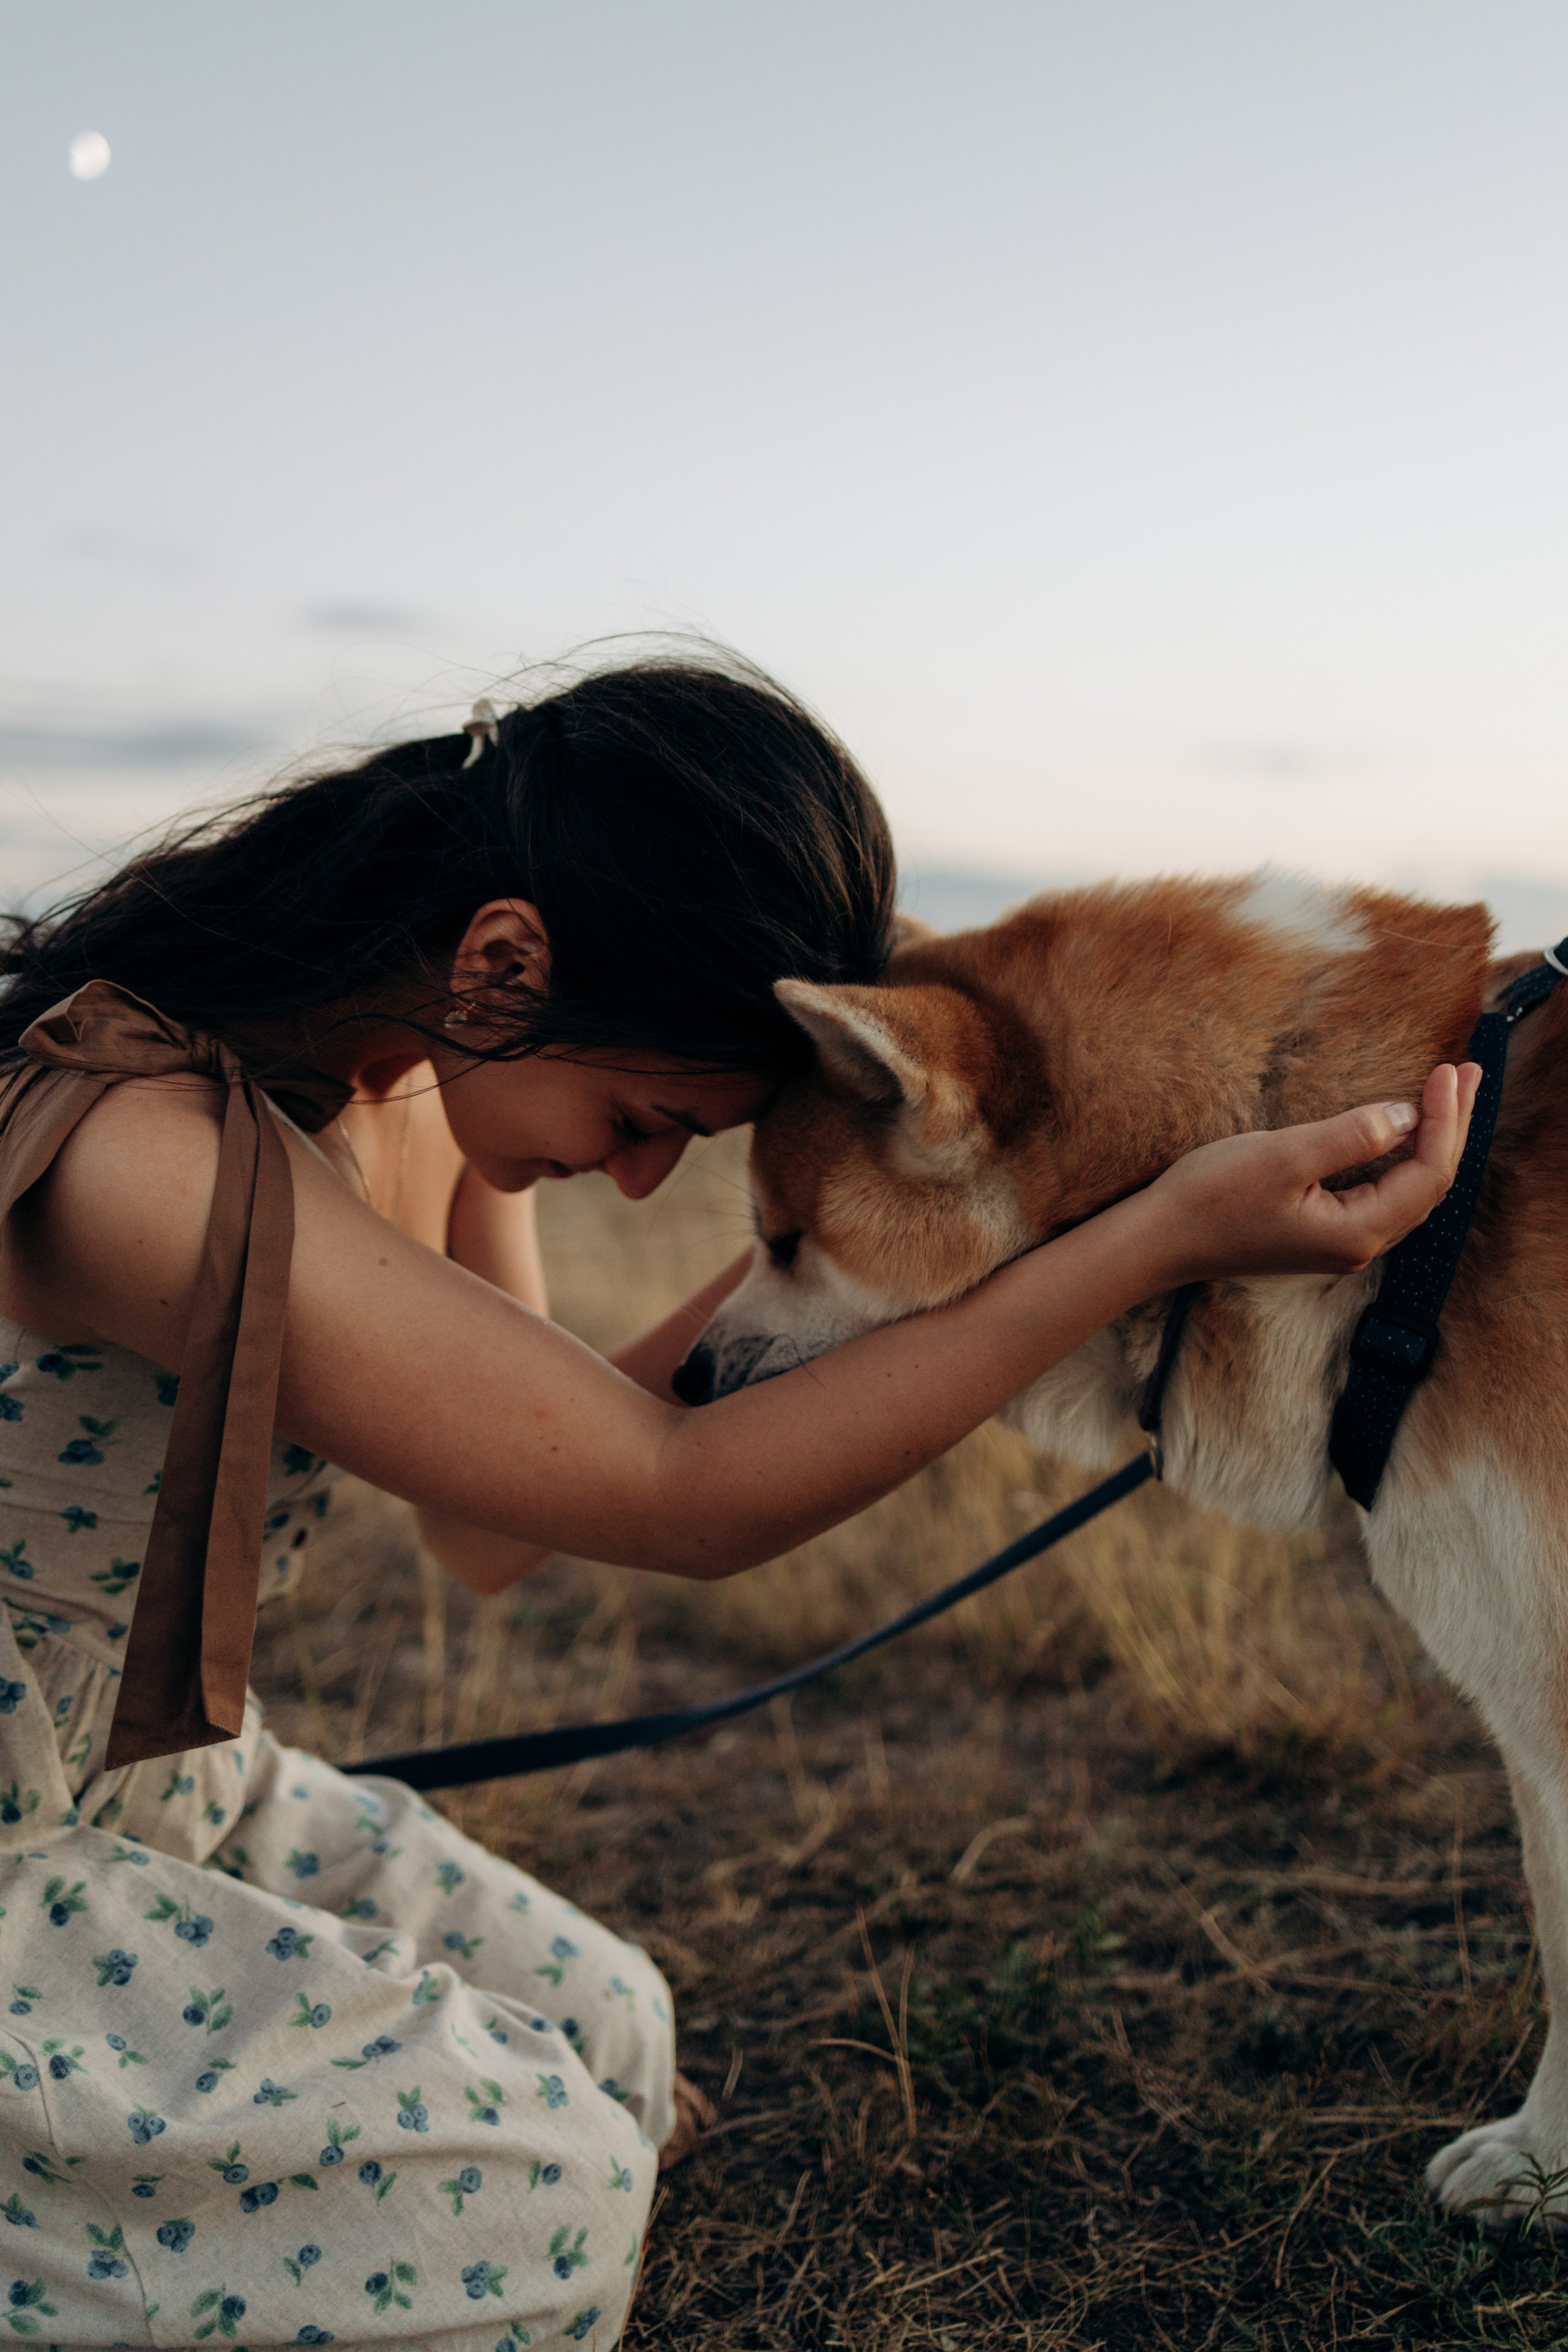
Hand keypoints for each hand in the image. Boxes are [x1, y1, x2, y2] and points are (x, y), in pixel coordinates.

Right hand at [1149, 1062, 1481, 1282]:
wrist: (1160, 1239)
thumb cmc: (1212, 1197)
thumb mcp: (1284, 1156)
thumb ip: (1351, 1137)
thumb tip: (1406, 1118)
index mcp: (1357, 1231)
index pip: (1428, 1173)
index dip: (1446, 1119)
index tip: (1448, 1068)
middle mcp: (1359, 1246)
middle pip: (1428, 1184)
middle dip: (1451, 1126)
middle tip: (1468, 1072)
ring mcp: (1341, 1243)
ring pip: (1408, 1190)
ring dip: (1431, 1140)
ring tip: (1448, 1095)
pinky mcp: (1322, 1233)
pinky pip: (1383, 1193)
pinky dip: (1401, 1157)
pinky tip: (1404, 1133)